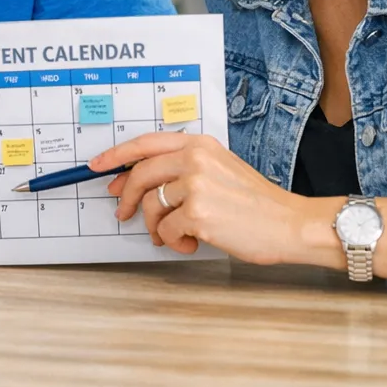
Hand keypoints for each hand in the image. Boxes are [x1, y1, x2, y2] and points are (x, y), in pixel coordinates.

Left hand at [90, 133, 302, 264]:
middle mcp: (195, 159)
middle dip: (126, 197)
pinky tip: (191, 243)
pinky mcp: (198, 214)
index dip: (116, 155)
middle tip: (124, 213)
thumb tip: (138, 182)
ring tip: (173, 236)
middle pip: (140, 175)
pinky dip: (174, 242)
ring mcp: (196, 186)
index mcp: (199, 145)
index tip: (97, 166)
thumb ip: (183, 168)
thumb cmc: (256, 203)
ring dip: (156, 227)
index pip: (145, 143)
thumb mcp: (221, 169)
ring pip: (151, 206)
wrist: (289, 224)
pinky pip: (166, 230)